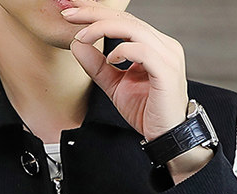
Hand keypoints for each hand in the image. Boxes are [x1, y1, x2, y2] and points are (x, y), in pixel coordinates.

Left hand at [62, 0, 189, 140]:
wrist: (167, 136)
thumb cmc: (147, 112)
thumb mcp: (115, 86)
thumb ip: (97, 67)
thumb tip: (77, 44)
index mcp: (153, 45)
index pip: (123, 21)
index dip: (96, 14)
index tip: (71, 14)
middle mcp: (163, 45)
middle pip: (126, 19)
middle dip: (95, 13)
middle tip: (69, 15)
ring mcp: (167, 56)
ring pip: (133, 29)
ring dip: (103, 28)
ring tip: (82, 36)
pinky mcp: (166, 71)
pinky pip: (143, 51)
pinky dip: (123, 50)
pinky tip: (110, 57)